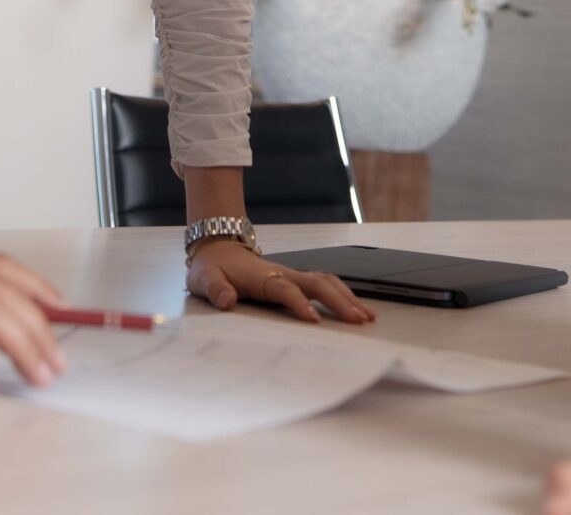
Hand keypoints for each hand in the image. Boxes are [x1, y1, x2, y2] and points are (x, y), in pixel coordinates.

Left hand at [184, 239, 374, 323]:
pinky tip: (356, 307)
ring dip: (346, 296)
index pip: (285, 289)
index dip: (299, 303)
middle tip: (358, 320)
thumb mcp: (204, 279)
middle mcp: (282, 273)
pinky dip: (343, 294)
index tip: (314, 321)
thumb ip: (215, 289)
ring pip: (326, 281)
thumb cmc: (212, 268)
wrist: (218, 249)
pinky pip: (325, 283)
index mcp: (262, 277)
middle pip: (317, 283)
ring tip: (366, 316)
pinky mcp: (296, 279)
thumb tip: (227, 300)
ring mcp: (291, 275)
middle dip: (339, 301)